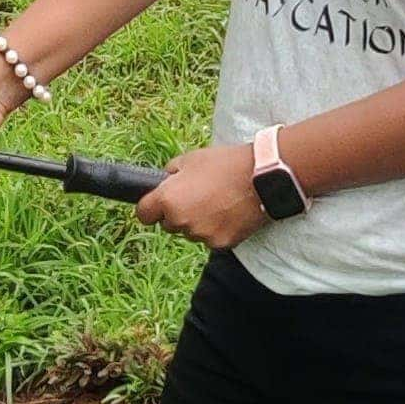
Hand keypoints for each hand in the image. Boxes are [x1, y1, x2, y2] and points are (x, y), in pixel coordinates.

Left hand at [136, 142, 266, 247]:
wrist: (261, 178)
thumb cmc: (225, 164)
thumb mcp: (190, 159)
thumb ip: (171, 174)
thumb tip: (164, 183)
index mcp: (168, 200)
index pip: (143, 215)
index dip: (150, 208)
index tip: (157, 204)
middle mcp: (180, 222)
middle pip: (168, 224)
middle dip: (177, 213)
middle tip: (197, 196)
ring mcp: (201, 235)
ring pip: (190, 232)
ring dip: (196, 222)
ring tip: (216, 202)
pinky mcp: (220, 244)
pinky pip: (210, 239)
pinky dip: (215, 229)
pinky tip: (227, 213)